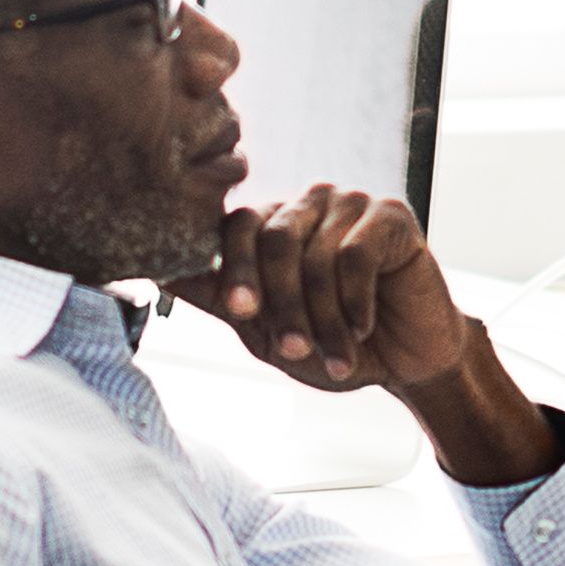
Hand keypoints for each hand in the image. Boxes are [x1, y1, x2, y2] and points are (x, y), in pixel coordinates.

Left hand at [185, 187, 475, 396]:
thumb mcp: (267, 331)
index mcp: (270, 225)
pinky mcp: (391, 216)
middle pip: (276, 241)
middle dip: (282, 304)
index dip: (235, 269)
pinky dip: (357, 301)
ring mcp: (349, 205)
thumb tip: (156, 275)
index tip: (238, 310)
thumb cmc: (332, 345)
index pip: (237, 228)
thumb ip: (221, 299)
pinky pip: (358, 256)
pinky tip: (363, 327)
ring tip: (335, 357)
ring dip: (323, 316)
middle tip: (291, 350)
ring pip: (317, 255)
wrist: (407, 360)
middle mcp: (306, 207)